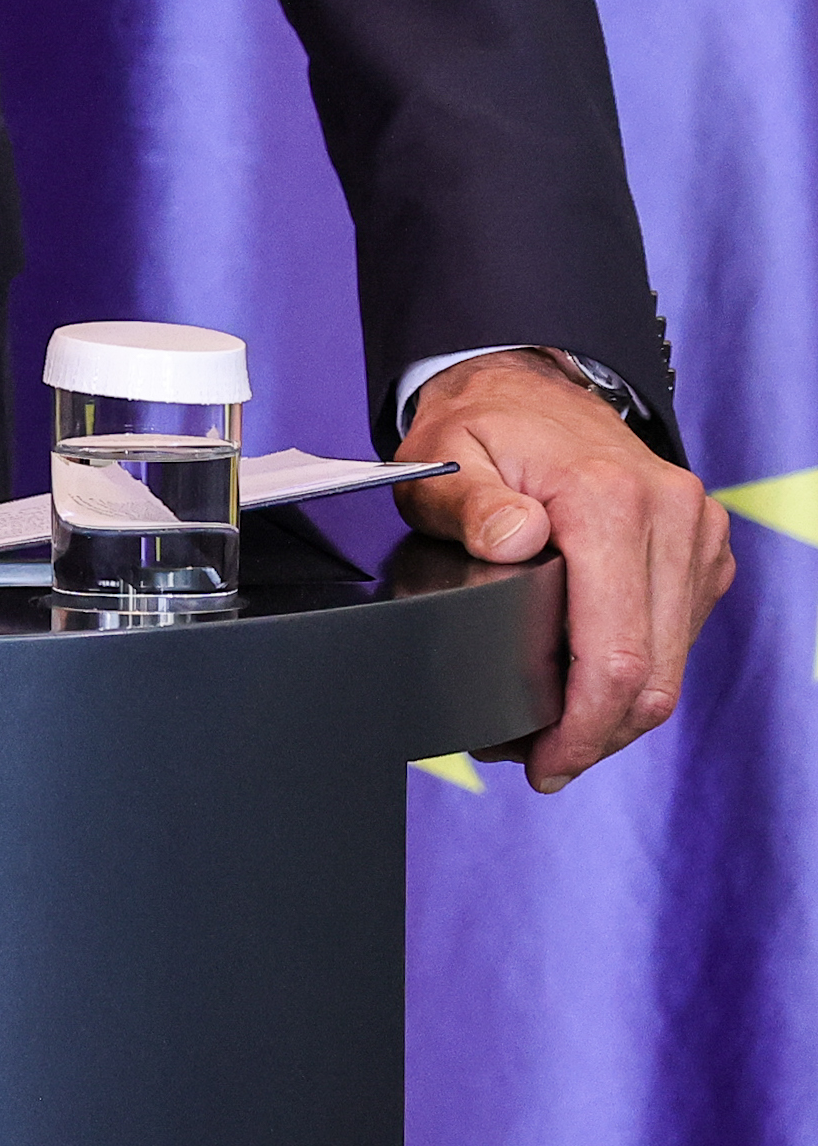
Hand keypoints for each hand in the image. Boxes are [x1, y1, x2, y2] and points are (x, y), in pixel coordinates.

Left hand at [396, 350, 735, 790]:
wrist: (528, 382)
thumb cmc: (479, 425)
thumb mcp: (441, 458)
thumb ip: (467, 504)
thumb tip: (515, 539)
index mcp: (608, 498)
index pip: (615, 651)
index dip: (583, 725)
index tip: (545, 763)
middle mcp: (670, 513)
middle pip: (654, 672)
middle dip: (600, 733)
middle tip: (543, 761)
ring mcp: (697, 530)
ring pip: (675, 661)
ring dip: (622, 711)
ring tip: (560, 731)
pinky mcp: (704, 545)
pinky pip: (682, 634)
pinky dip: (643, 670)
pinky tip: (594, 686)